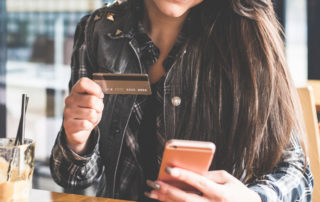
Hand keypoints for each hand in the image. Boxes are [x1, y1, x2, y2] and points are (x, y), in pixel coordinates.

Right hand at [63, 77, 103, 153]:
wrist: (81, 129)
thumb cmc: (88, 112)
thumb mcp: (95, 102)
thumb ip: (96, 96)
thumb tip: (99, 95)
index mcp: (76, 91)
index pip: (83, 83)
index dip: (95, 89)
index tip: (99, 96)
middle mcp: (70, 99)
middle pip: (92, 100)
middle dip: (99, 107)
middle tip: (96, 110)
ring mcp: (67, 112)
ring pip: (91, 113)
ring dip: (94, 118)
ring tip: (89, 118)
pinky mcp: (68, 124)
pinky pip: (85, 124)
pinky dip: (89, 125)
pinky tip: (85, 124)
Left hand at [145, 168, 261, 201]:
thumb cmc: (237, 191)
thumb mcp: (226, 179)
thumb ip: (208, 175)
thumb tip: (187, 173)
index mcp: (221, 193)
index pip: (199, 182)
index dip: (183, 175)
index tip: (168, 169)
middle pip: (186, 199)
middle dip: (168, 191)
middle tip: (154, 183)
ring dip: (166, 200)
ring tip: (152, 192)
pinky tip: (163, 201)